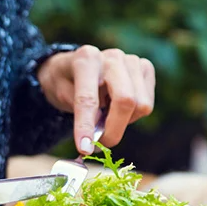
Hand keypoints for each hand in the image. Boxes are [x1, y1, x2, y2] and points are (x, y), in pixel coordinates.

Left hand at [37, 45, 155, 154]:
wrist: (76, 66)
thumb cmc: (66, 81)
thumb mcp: (60, 95)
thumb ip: (78, 111)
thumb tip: (96, 136)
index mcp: (86, 59)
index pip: (88, 98)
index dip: (86, 126)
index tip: (84, 148)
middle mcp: (113, 57)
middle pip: (125, 101)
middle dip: (113, 130)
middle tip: (99, 145)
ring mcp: (133, 61)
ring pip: (140, 106)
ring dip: (122, 122)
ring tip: (105, 115)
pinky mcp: (146, 69)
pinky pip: (146, 105)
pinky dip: (132, 115)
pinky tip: (116, 107)